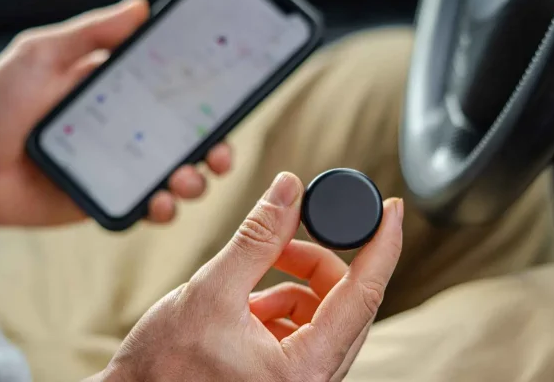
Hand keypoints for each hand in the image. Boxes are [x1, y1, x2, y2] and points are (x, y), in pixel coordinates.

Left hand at [0, 0, 231, 225]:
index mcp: (120, 95)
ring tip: (185, 180)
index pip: (174, 94)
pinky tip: (159, 203)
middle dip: (215, 149)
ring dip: (194, 181)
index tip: (229, 100)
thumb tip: (141, 7)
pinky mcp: (109, 201)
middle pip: (188, 140)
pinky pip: (147, 209)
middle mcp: (128, 131)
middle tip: (221, 154)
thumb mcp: (42, 56)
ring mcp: (121, 169)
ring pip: (177, 176)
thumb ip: (93, 34)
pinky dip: (163, 209)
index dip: (206, 99)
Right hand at [92, 172, 403, 381]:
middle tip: (283, 240)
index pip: (363, 295)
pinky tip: (249, 306)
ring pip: (326, 316)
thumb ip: (258, 237)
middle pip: (346, 304)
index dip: (382, 245)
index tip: (392, 208)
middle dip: (318, 263)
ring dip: (296, 286)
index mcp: (304, 370)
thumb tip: (290, 189)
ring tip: (250, 284)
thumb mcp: (211, 291)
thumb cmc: (161, 369)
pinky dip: (284, 308)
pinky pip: (307, 332)